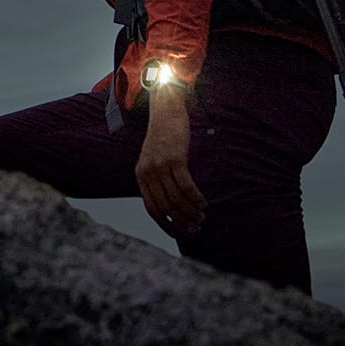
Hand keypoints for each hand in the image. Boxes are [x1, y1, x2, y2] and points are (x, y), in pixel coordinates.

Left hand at [136, 82, 205, 236]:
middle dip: (182, 222)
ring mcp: (160, 166)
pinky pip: (186, 186)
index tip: (179, 234)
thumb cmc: (163, 137)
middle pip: (165, 206)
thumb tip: (171, 203)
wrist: (165, 111)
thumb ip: (158, 178)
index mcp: (140, 175)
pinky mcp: (175, 159)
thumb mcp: (154, 159)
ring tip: (202, 216)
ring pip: (177, 198)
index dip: (166, 224)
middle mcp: (147, 173)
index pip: (151, 208)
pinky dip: (196, 198)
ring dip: (191, 211)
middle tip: (196, 228)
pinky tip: (203, 202)